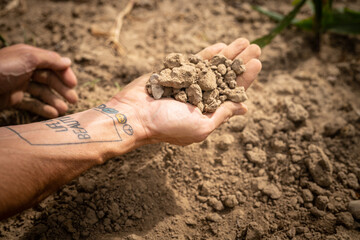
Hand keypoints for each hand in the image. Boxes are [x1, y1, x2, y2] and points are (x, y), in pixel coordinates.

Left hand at [0, 44, 77, 117]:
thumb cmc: (1, 69)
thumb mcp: (28, 58)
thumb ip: (49, 60)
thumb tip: (68, 62)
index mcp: (29, 56)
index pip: (53, 64)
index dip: (64, 74)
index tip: (73, 85)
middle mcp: (25, 69)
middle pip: (49, 79)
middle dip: (62, 89)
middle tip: (74, 101)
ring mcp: (19, 84)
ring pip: (42, 92)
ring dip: (54, 101)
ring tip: (64, 110)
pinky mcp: (13, 98)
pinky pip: (31, 103)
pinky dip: (42, 108)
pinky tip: (52, 114)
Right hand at [112, 38, 261, 144]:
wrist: (134, 115)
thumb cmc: (167, 126)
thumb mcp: (201, 126)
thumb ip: (222, 115)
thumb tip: (244, 107)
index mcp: (207, 112)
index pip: (232, 93)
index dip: (245, 78)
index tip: (257, 63)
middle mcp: (200, 97)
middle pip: (225, 77)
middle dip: (240, 62)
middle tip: (256, 47)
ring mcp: (188, 83)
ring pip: (212, 67)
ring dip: (228, 54)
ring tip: (243, 41)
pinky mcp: (175, 73)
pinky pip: (194, 62)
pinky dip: (207, 54)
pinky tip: (221, 46)